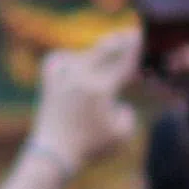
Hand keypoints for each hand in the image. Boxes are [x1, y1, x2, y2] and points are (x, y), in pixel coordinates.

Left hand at [27, 26, 144, 172]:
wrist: (54, 154)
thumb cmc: (89, 148)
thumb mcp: (121, 136)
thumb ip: (127, 116)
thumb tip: (119, 105)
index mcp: (101, 88)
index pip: (123, 62)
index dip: (135, 48)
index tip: (140, 35)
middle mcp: (81, 77)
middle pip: (104, 50)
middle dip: (119, 41)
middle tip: (129, 34)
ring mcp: (63, 78)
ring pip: (83, 55)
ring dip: (95, 55)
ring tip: (105, 57)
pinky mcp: (49, 84)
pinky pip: (56, 60)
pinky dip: (65, 58)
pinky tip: (71, 60)